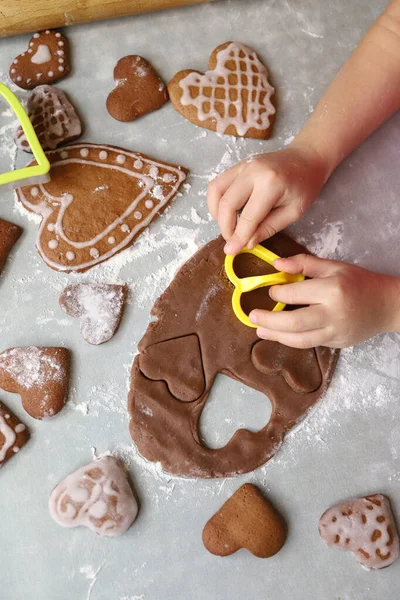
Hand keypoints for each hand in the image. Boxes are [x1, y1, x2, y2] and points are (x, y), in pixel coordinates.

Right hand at [207, 143, 327, 255]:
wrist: (306, 158)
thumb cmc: (305, 186)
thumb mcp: (293, 212)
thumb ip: (269, 228)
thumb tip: (247, 243)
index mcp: (271, 184)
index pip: (248, 217)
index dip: (238, 237)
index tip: (231, 251)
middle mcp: (252, 172)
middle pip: (226, 204)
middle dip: (225, 227)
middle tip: (231, 241)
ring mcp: (243, 166)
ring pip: (216, 191)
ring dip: (216, 213)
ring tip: (227, 226)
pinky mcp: (237, 166)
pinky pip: (217, 183)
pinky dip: (216, 201)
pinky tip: (225, 212)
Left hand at [249, 254, 399, 347]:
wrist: (387, 305)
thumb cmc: (359, 282)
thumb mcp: (334, 266)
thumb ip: (304, 263)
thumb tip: (276, 264)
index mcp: (332, 289)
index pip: (296, 294)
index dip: (278, 293)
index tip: (270, 291)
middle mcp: (333, 313)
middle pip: (294, 322)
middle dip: (269, 321)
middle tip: (252, 317)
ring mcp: (335, 332)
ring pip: (299, 339)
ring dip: (276, 336)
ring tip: (260, 330)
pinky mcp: (336, 343)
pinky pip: (309, 343)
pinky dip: (291, 340)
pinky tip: (280, 335)